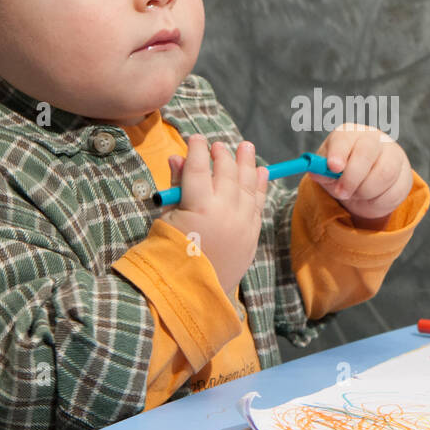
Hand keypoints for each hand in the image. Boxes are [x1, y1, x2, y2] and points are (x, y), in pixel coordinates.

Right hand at [157, 135, 268, 292]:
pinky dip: (261, 185)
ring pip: (247, 184)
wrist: (192, 290)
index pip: (198, 167)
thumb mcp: (168, 218)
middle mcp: (224, 209)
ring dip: (247, 163)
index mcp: (198, 205)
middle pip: (226, 172)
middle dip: (223, 155)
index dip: (197, 149)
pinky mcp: (251, 233)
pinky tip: (261, 172)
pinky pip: (259, 203)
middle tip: (219, 146)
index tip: (196, 139)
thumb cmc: (171, 252)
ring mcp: (241, 222)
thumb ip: (177, 186)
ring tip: (246, 148)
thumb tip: (177, 157)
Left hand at [307, 125, 411, 228]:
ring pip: (383, 174)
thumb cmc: (342, 173)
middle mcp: (373, 138)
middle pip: (366, 152)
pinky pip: (393, 191)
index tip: (333, 167)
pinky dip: (378, 201)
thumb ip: (320, 171)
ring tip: (355, 194)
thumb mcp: (327, 172)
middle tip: (341, 192)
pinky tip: (371, 197)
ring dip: (365, 191)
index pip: (345, 137)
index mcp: (350, 133)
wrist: (365, 185)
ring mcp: (392, 154)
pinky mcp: (404, 174)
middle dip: (351, 177)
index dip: (339, 151)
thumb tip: (317, 172)